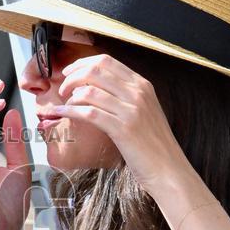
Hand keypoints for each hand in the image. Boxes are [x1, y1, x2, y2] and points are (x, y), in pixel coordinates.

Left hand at [52, 54, 188, 194]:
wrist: (168, 168)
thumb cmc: (152, 143)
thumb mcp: (143, 110)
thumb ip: (125, 95)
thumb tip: (95, 87)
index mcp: (142, 85)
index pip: (106, 61)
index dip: (82, 64)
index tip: (69, 72)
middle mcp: (137, 93)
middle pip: (95, 71)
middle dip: (72, 77)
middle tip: (63, 89)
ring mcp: (131, 110)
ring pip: (90, 91)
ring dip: (70, 96)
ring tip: (64, 105)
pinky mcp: (122, 129)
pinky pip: (89, 113)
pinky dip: (70, 111)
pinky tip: (62, 114)